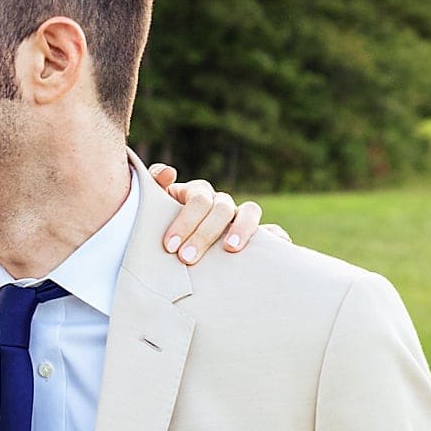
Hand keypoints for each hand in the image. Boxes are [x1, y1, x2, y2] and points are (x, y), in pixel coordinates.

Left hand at [149, 164, 285, 264]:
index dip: (185, 220)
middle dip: (203, 233)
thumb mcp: (155, 212)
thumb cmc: (165, 231)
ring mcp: (241, 218)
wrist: (181, 254)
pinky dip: (276, 237)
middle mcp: (221, 203)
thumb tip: (168, 172)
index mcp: (197, 195)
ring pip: (249, 211)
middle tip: (186, 257)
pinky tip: (273, 248)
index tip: (170, 246)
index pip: (197, 199)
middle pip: (219, 208)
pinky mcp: (259, 236)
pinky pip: (275, 232)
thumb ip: (154, 189)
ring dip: (241, 228)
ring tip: (230, 249)